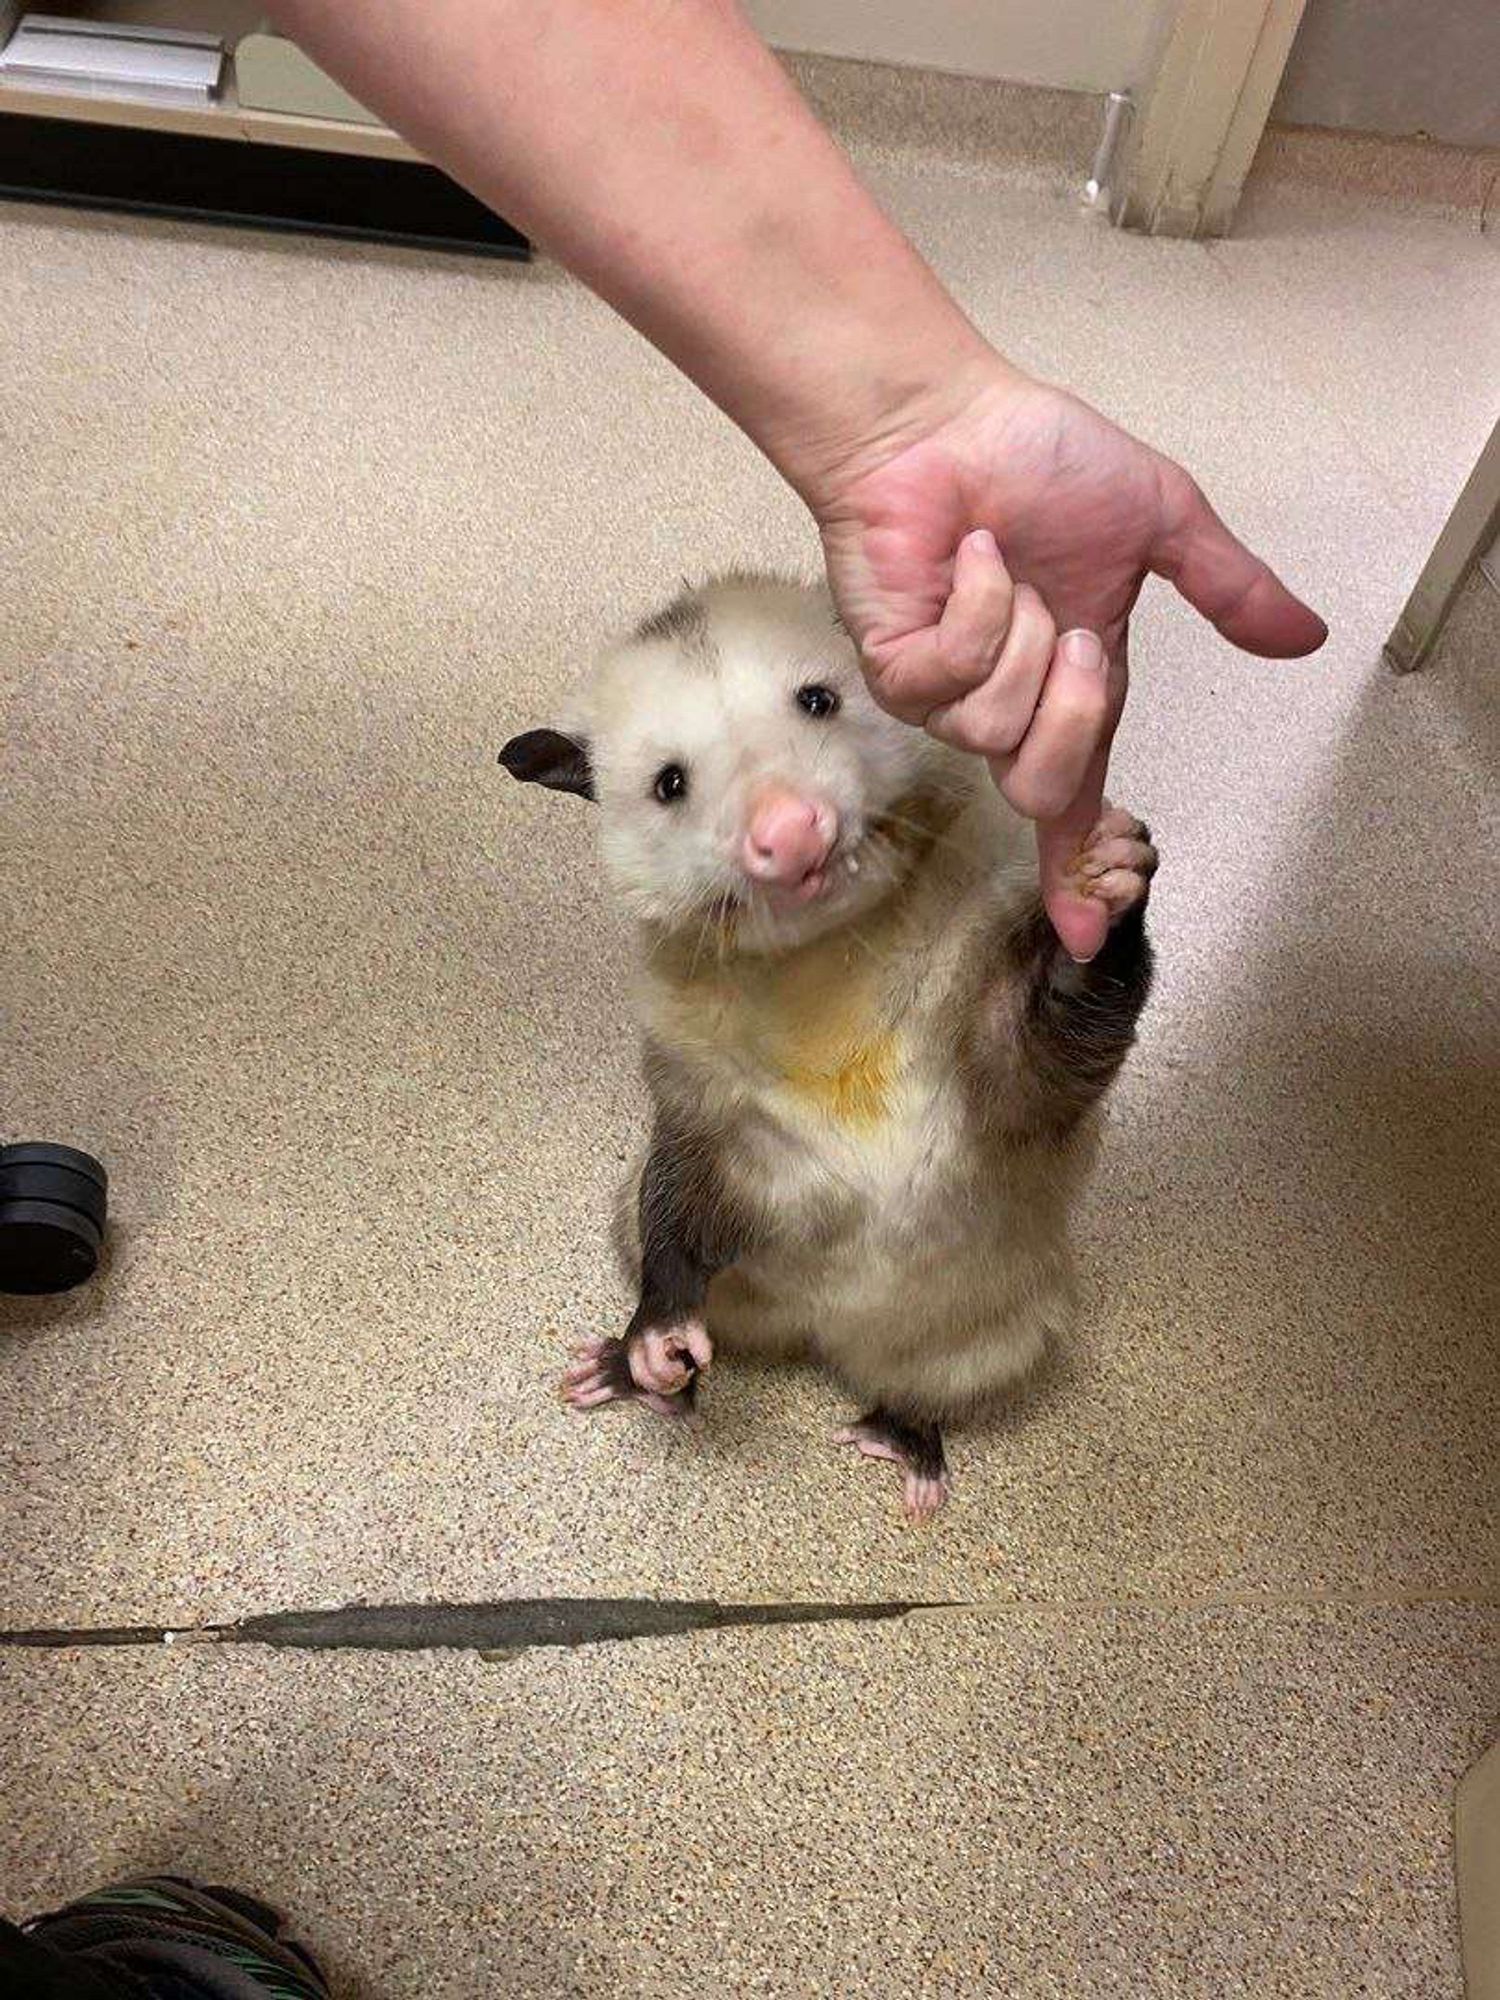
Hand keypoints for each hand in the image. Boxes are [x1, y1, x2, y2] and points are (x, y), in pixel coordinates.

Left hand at [811, 362, 1326, 958]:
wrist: (945, 420)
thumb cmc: (1034, 462)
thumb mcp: (1159, 521)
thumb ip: (1227, 587)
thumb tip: (1302, 637)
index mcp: (1071, 689)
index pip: (1075, 803)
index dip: (1080, 872)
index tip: (1086, 934)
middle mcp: (1007, 705)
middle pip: (1041, 787)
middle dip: (1074, 713)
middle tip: (1074, 632)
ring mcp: (944, 694)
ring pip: (995, 731)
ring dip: (1018, 639)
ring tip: (1003, 568)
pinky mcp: (893, 669)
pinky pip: (949, 681)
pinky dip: (974, 610)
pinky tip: (965, 558)